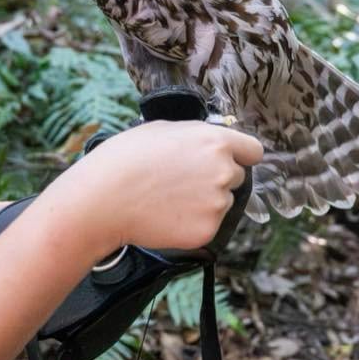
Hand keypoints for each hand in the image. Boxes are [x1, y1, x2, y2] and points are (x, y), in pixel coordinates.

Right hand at [42, 120, 263, 260]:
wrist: (105, 199)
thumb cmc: (126, 158)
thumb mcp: (163, 129)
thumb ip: (196, 136)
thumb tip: (209, 142)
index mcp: (216, 141)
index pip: (253, 150)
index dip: (240, 156)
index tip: (229, 161)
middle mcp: (224, 172)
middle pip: (237, 177)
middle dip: (216, 179)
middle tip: (182, 182)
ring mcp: (218, 203)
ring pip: (221, 202)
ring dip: (204, 202)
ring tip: (168, 200)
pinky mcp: (207, 230)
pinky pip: (208, 225)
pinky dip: (192, 223)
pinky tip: (166, 216)